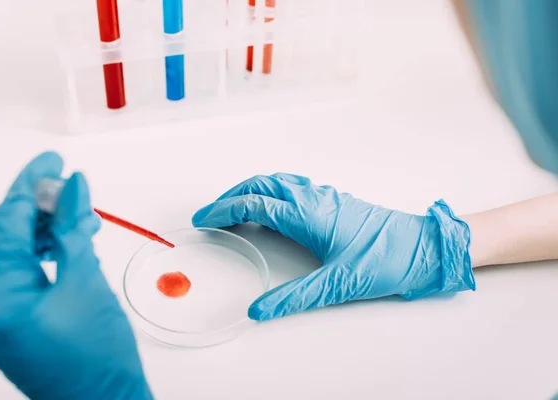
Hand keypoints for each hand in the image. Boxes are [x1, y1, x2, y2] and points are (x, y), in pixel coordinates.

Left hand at [0, 153, 151, 399]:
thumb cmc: (99, 361)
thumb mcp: (88, 283)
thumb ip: (74, 229)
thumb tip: (72, 188)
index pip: (4, 224)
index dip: (29, 187)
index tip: (52, 164)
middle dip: (31, 204)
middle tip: (62, 182)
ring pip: (4, 251)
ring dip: (36, 226)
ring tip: (72, 212)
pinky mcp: (2, 320)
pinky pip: (12, 271)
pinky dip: (36, 250)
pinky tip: (62, 238)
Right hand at [192, 173, 475, 320]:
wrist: (421, 247)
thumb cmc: (384, 260)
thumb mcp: (336, 283)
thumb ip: (294, 298)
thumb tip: (260, 310)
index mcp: (307, 214)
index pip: (254, 205)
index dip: (224, 210)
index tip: (205, 218)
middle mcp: (313, 198)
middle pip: (262, 184)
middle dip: (232, 195)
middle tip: (213, 212)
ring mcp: (324, 196)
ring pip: (278, 181)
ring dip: (252, 189)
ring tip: (236, 207)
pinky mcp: (334, 200)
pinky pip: (293, 185)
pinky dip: (272, 190)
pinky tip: (273, 206)